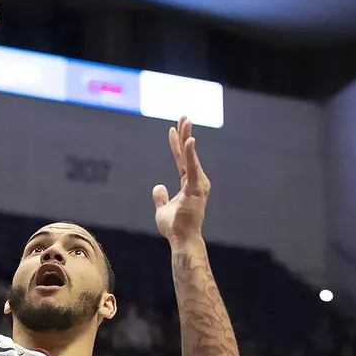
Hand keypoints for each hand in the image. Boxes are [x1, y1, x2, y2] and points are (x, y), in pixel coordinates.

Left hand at [152, 116, 210, 246]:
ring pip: (191, 156)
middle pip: (189, 153)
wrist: (182, 240)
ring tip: (186, 120)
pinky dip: (190, 154)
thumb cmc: (175, 228)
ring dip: (188, 137)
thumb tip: (158, 186)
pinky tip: (189, 140)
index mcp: (189, 184)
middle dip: (186, 133)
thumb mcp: (162, 210)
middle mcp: (196, 182)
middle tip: (184, 116)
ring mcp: (197, 185)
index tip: (173, 129)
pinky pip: (192, 167)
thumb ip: (161, 197)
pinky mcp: (196, 189)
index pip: (182, 160)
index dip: (177, 144)